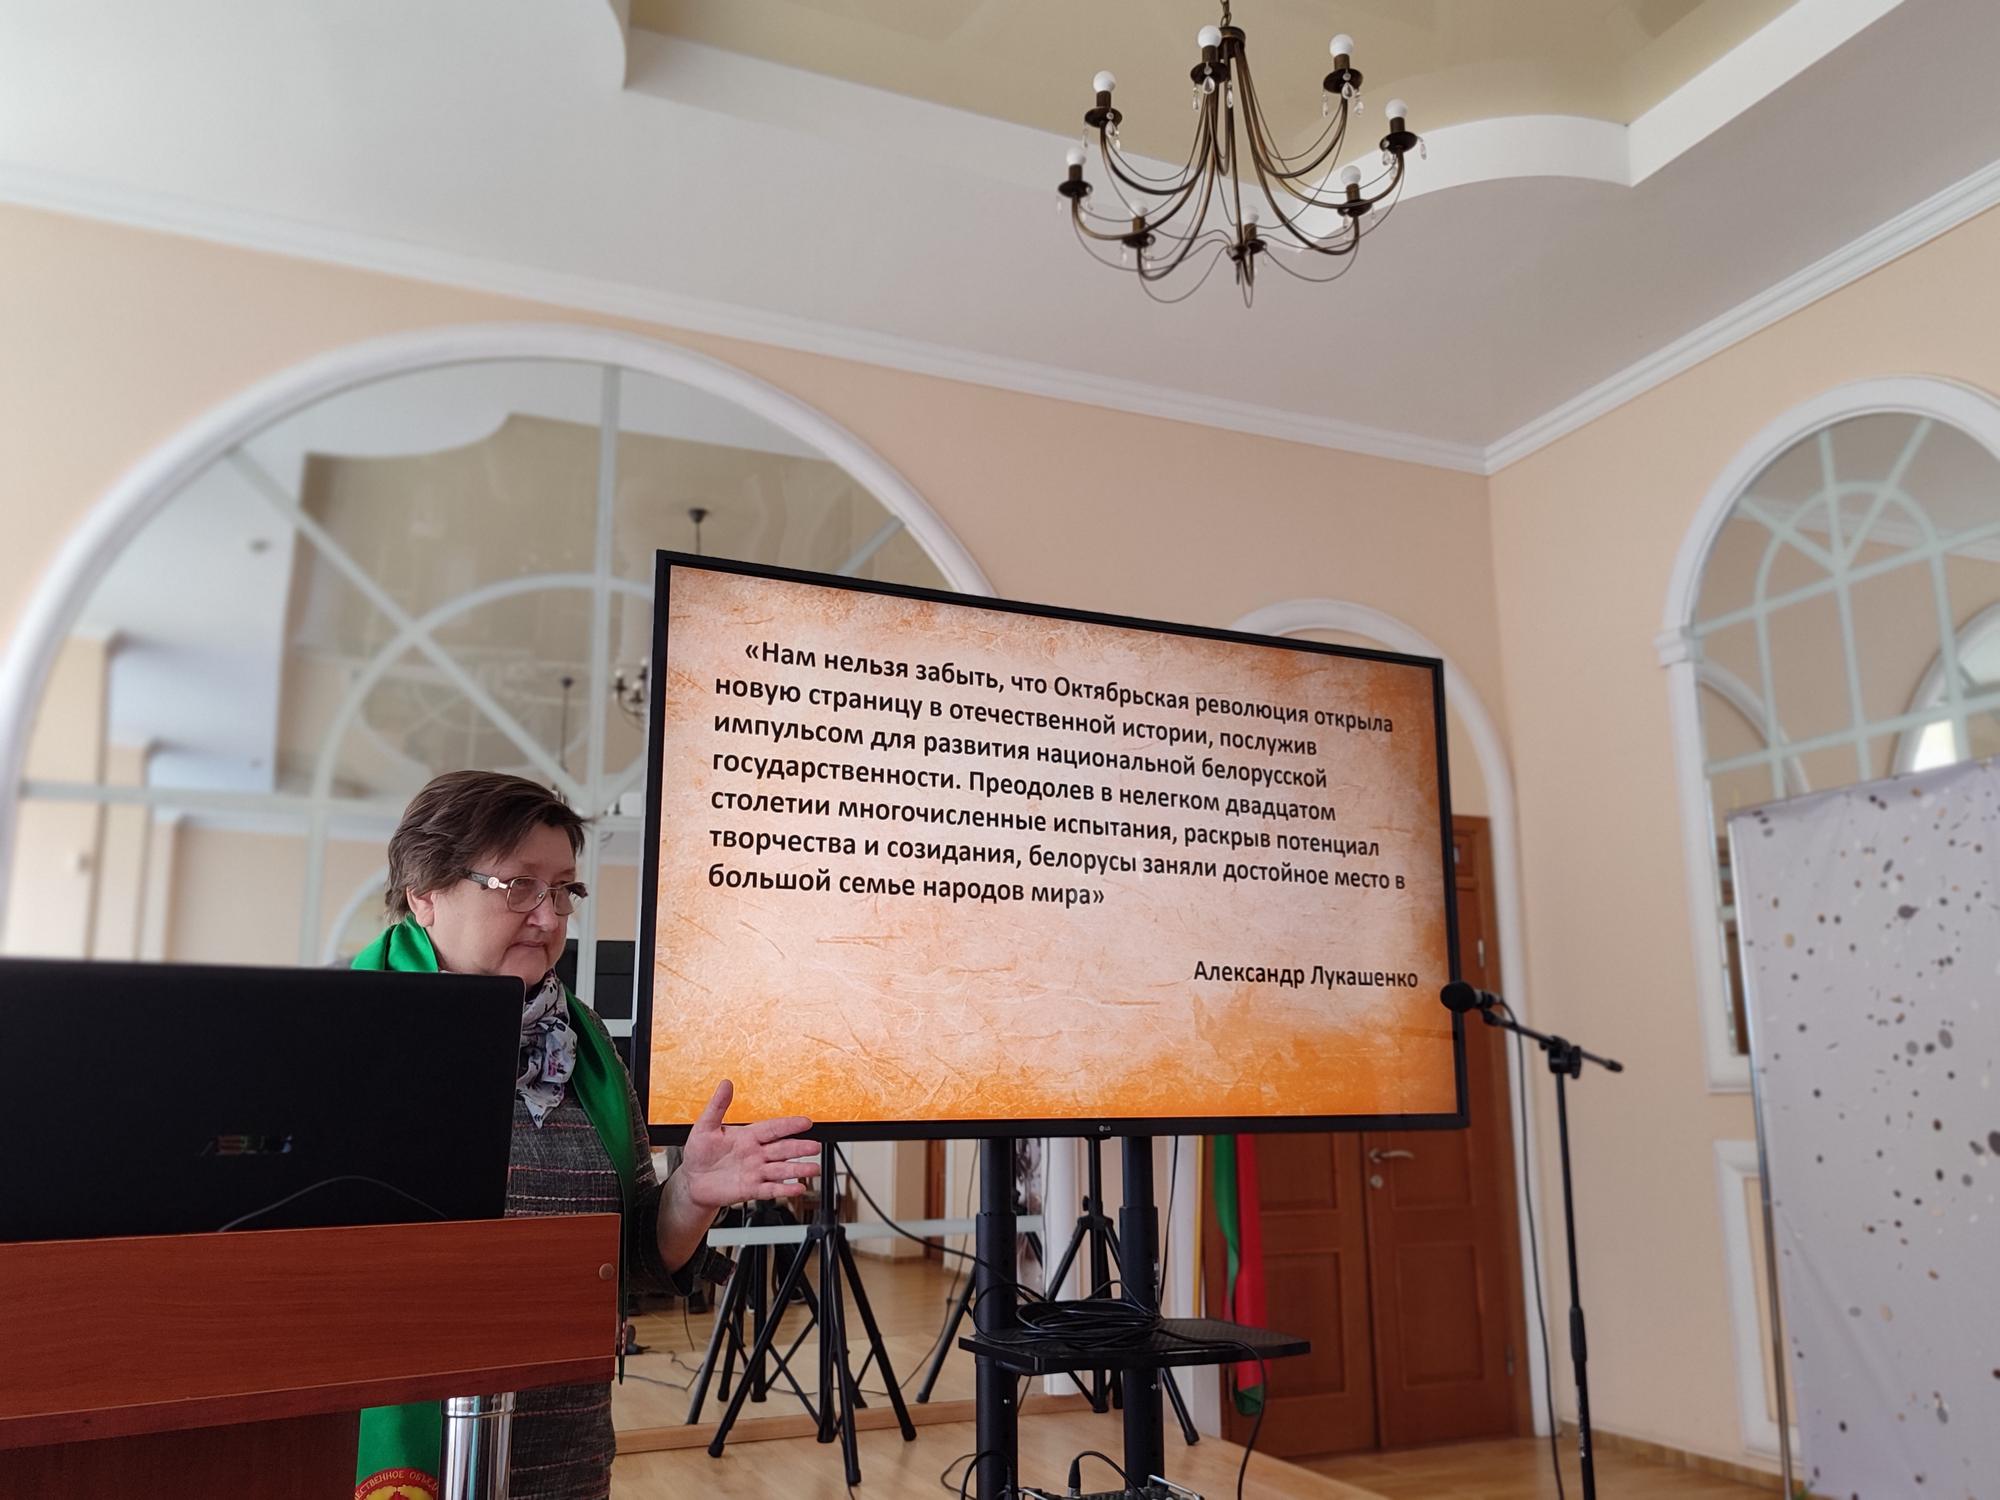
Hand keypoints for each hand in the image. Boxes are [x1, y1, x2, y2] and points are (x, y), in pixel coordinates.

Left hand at [676, 1078, 818, 1210]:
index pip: (773, 1128)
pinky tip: (797, 1189)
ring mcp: (755, 1172)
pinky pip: (770, 1189)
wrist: (692, 1181)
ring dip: (798, 1170)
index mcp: (748, 1136)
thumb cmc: (699, 1152)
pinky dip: (784, 1190)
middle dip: (800, 1148)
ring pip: (781, 1170)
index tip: (806, 1122)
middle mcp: (756, 1154)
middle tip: (815, 1147)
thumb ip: (718, 1106)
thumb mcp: (705, 1126)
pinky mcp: (750, 1190)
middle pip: (782, 1149)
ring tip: (813, 1169)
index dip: (789, 1125)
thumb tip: (726, 1083)